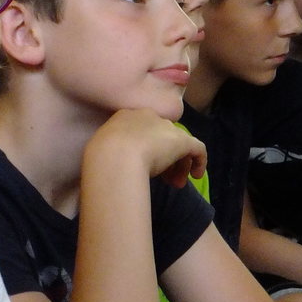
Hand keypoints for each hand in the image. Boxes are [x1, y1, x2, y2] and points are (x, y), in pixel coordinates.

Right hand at [88, 108, 207, 188]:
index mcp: (126, 117)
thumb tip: (114, 163)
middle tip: (163, 180)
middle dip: (164, 158)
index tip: (145, 168)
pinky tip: (196, 176)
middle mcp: (148, 117)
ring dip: (178, 165)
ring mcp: (166, 128)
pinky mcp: (182, 141)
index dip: (147, 150)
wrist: (115, 155)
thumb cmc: (102, 155)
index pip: (143, 132)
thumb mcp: (102, 149)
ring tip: (175, 184)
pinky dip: (199, 161)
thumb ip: (112, 152)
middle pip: (162, 137)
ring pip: (178, 144)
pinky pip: (197, 149)